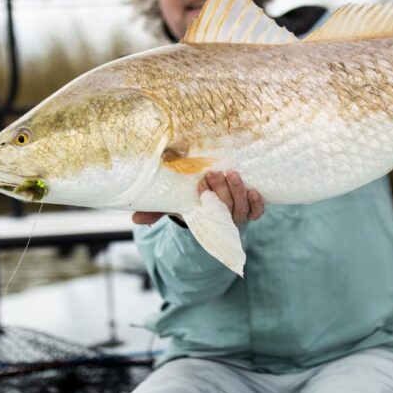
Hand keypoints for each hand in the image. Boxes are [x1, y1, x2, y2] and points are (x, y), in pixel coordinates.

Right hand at [130, 170, 264, 226]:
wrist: (214, 211)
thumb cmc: (192, 204)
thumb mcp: (174, 206)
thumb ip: (156, 212)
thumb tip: (135, 219)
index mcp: (204, 218)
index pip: (207, 213)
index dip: (206, 199)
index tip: (199, 185)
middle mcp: (223, 219)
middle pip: (225, 209)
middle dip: (220, 191)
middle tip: (213, 174)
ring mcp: (238, 215)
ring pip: (242, 209)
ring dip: (238, 192)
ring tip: (232, 174)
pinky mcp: (251, 210)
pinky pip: (257, 211)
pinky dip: (256, 202)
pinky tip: (253, 190)